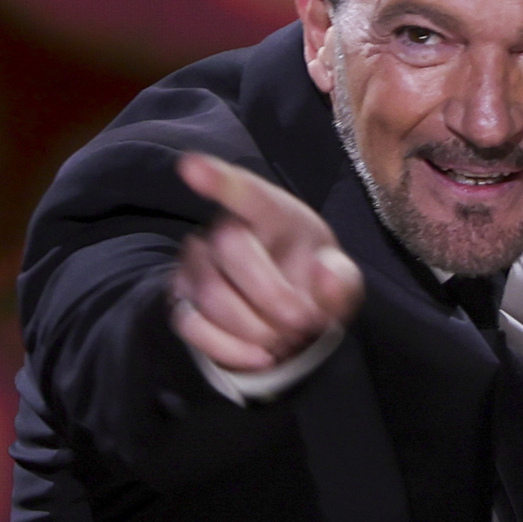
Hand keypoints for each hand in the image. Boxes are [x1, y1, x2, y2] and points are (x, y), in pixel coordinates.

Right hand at [168, 153, 364, 373]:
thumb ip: (342, 280)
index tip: (191, 166)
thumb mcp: (342, 284)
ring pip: (211, 293)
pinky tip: (261, 355)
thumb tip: (323, 272)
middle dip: (273, 295)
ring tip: (283, 337)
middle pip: (231, 248)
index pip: (245, 191)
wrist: (290, 324)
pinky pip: (191, 324)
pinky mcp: (180, 301)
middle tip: (303, 320)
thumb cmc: (314, 287)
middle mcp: (225, 230)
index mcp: (272, 213)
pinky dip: (231, 348)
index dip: (219, 180)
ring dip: (256, 328)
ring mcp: (196, 266)